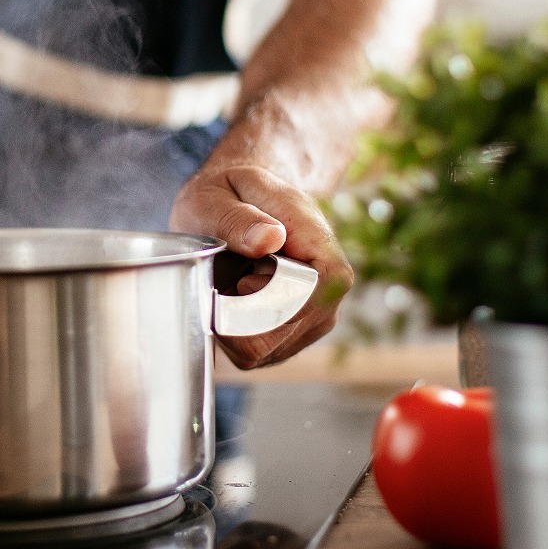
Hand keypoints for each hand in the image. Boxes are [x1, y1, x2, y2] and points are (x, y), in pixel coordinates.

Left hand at [170, 163, 352, 368]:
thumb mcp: (219, 194)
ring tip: (233, 281)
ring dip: (232, 321)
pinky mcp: (290, 339)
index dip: (264, 298)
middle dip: (238, 314)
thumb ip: (239, 217)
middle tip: (229, 275)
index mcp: (324, 253)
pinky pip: (252, 353)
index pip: (310, 298)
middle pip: (278, 334)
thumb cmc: (230, 195)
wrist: (239, 202)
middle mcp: (328, 295)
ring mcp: (312, 322)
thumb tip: (269, 239)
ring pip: (261, 350)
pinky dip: (230, 331)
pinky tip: (232, 299)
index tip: (241, 278)